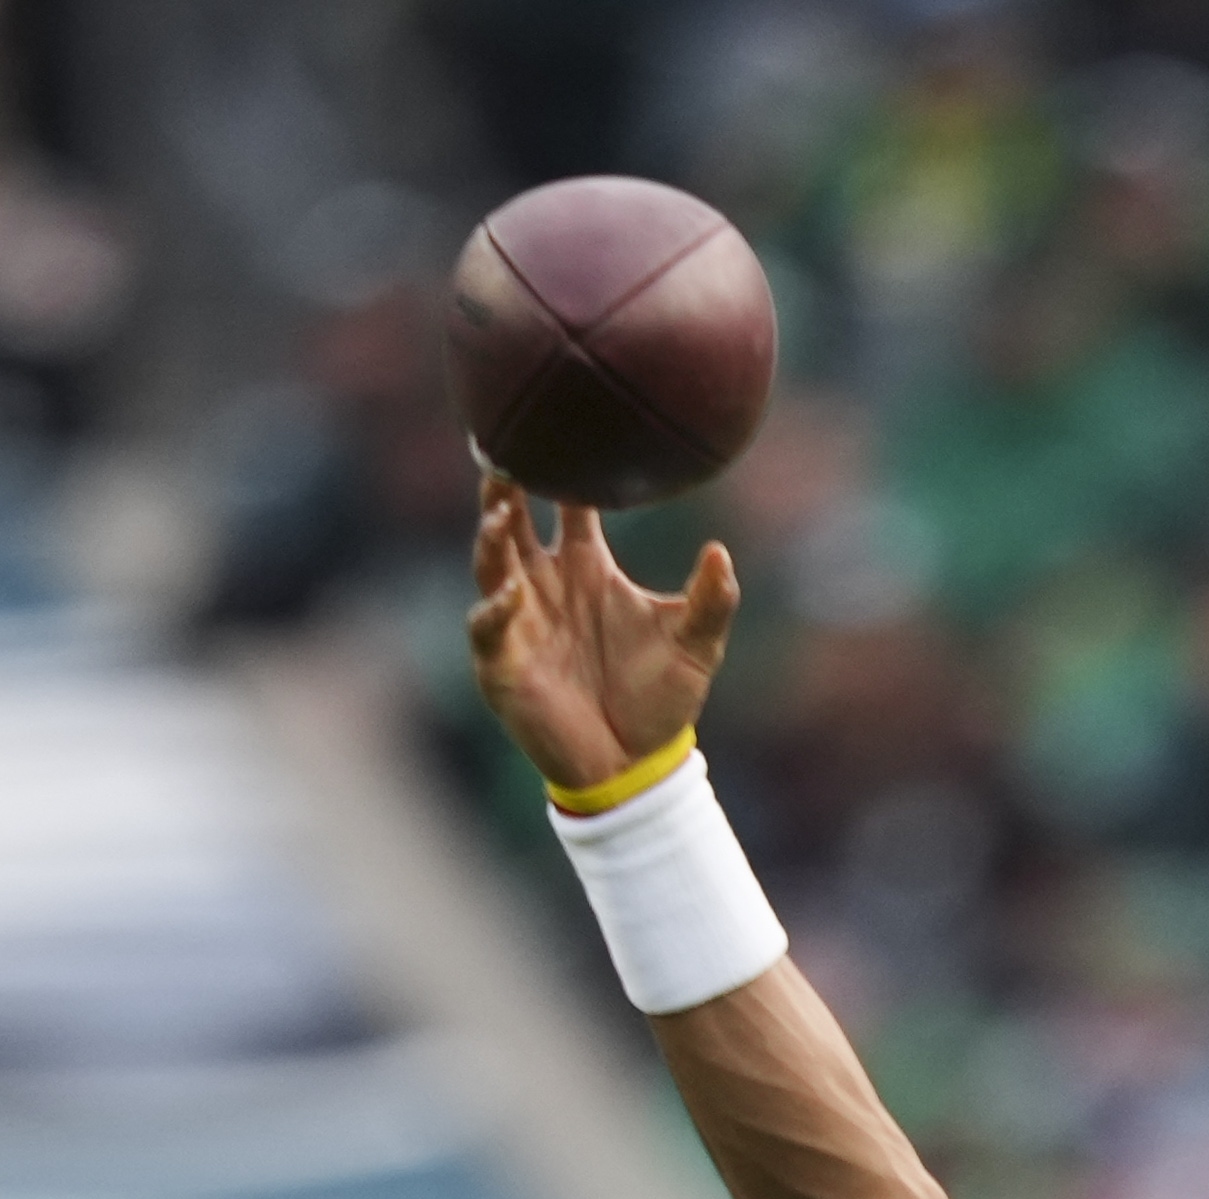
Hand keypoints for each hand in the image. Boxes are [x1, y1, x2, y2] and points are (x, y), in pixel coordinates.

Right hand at [466, 465, 736, 799]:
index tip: (560, 423)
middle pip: (513, 520)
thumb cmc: (662, 700)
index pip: (566, 504)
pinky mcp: (503, 665)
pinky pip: (488, 628)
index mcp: (586, 568)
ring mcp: (519, 622)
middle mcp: (545, 585)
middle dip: (505, 487)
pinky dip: (495, 609)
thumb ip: (713, 601)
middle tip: (506, 448)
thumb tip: (720, 551)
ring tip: (499, 510)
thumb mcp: (696, 647)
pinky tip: (510, 594)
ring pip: (492, 564)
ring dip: (491, 536)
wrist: (636, 766)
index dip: (560, 467)